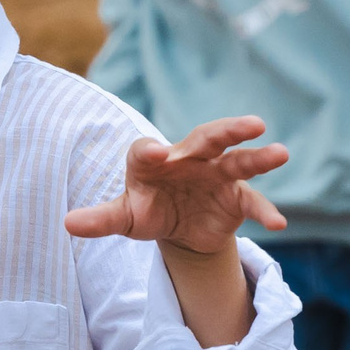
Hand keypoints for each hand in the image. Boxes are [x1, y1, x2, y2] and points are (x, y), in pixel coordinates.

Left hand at [63, 115, 287, 254]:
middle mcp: (191, 158)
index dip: (152, 152)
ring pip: (239, 160)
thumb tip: (69, 224)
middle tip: (252, 123)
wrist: (177, 226)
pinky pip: (253, 202)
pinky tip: (279, 223)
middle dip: (228, 129)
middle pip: (208, 137)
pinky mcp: (236, 197)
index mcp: (155, 158)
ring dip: (260, 157)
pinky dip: (266, 211)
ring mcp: (217, 175)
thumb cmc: (147, 210)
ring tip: (281, 153)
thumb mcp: (124, 217)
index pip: (150, 150)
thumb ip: (101, 219)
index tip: (157, 156)